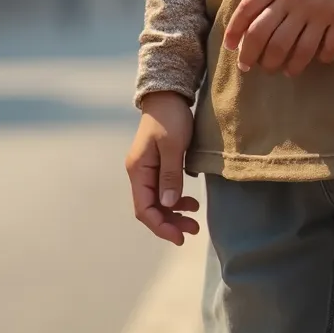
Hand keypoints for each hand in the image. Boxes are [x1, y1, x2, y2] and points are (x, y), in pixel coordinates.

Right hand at [125, 92, 199, 244]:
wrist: (168, 96)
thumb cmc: (171, 118)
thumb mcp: (173, 146)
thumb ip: (170, 176)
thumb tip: (169, 205)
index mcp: (139, 171)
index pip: (144, 209)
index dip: (161, 226)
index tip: (180, 236)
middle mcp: (139, 173)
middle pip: (150, 208)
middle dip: (170, 223)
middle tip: (193, 229)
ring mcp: (147, 170)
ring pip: (157, 202)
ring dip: (174, 213)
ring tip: (195, 219)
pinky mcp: (158, 165)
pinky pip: (163, 191)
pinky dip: (175, 200)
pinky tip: (189, 202)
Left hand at [224, 0, 333, 76]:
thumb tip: (252, 14)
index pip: (247, 9)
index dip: (234, 31)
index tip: (230, 48)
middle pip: (265, 36)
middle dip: (253, 57)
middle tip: (251, 67)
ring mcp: (319, 10)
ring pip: (295, 49)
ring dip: (285, 65)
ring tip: (283, 70)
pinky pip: (329, 47)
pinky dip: (322, 58)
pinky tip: (318, 60)